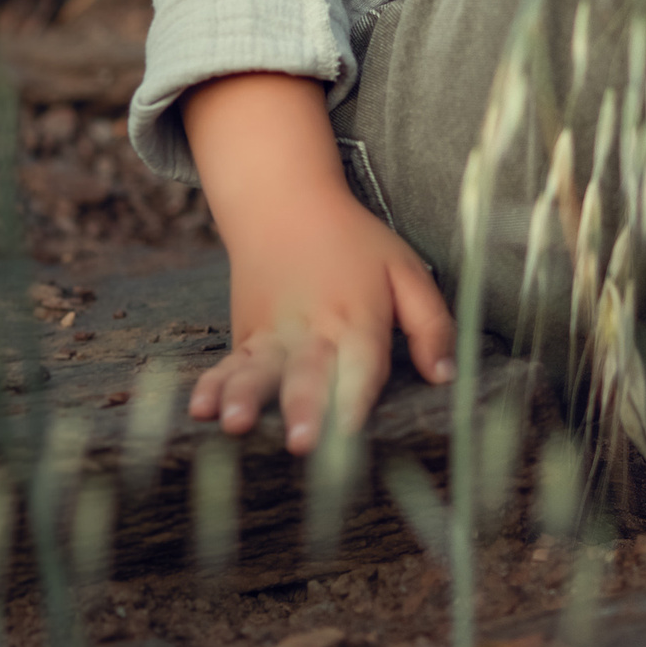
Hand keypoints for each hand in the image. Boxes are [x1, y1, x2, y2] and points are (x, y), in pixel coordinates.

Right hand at [182, 72, 455, 452]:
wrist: (286, 202)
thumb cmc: (355, 243)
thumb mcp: (405, 270)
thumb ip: (431, 324)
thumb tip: (447, 377)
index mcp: (359, 318)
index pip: (362, 365)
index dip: (358, 398)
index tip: (352, 433)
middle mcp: (314, 330)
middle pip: (309, 374)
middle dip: (305, 409)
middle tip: (301, 444)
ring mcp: (273, 334)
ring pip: (260, 370)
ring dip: (247, 398)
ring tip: (235, 423)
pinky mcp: (245, 335)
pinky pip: (227, 364)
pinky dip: (211, 386)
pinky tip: (198, 409)